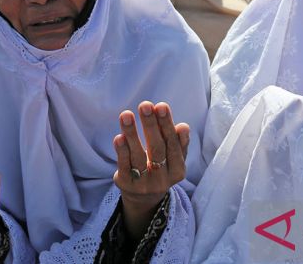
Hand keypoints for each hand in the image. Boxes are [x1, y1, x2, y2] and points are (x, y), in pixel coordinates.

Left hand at [113, 101, 189, 241]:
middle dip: (151, 125)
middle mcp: (162, 179)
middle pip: (157, 149)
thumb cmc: (161, 168)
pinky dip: (122, 151)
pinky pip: (124, 166)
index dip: (166, 125)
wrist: (144, 198)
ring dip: (132, 134)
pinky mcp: (126, 185)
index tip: (160, 106)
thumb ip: (179, 143)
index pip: (173, 145)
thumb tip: (183, 127)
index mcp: (178, 171)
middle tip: (145, 105)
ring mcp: (144, 184)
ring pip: (138, 156)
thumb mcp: (173, 159)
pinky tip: (119, 136)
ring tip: (126, 114)